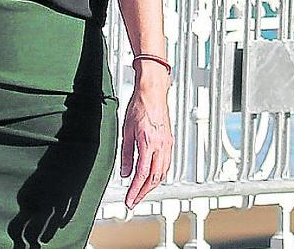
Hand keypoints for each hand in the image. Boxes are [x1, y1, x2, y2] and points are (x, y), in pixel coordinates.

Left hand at [119, 65, 172, 209]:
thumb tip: (124, 172)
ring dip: (152, 185)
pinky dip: (159, 174)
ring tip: (142, 192)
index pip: (142, 174)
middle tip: (134, 201)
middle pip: (154, 177)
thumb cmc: (139, 106)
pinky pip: (167, 163)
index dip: (135, 190)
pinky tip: (153, 177)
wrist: (153, 91)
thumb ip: (126, 154)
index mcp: (148, 143)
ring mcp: (167, 143)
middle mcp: (161, 145)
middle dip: (143, 192)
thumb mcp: (126, 131)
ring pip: (163, 172)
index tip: (129, 200)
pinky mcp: (169, 141)